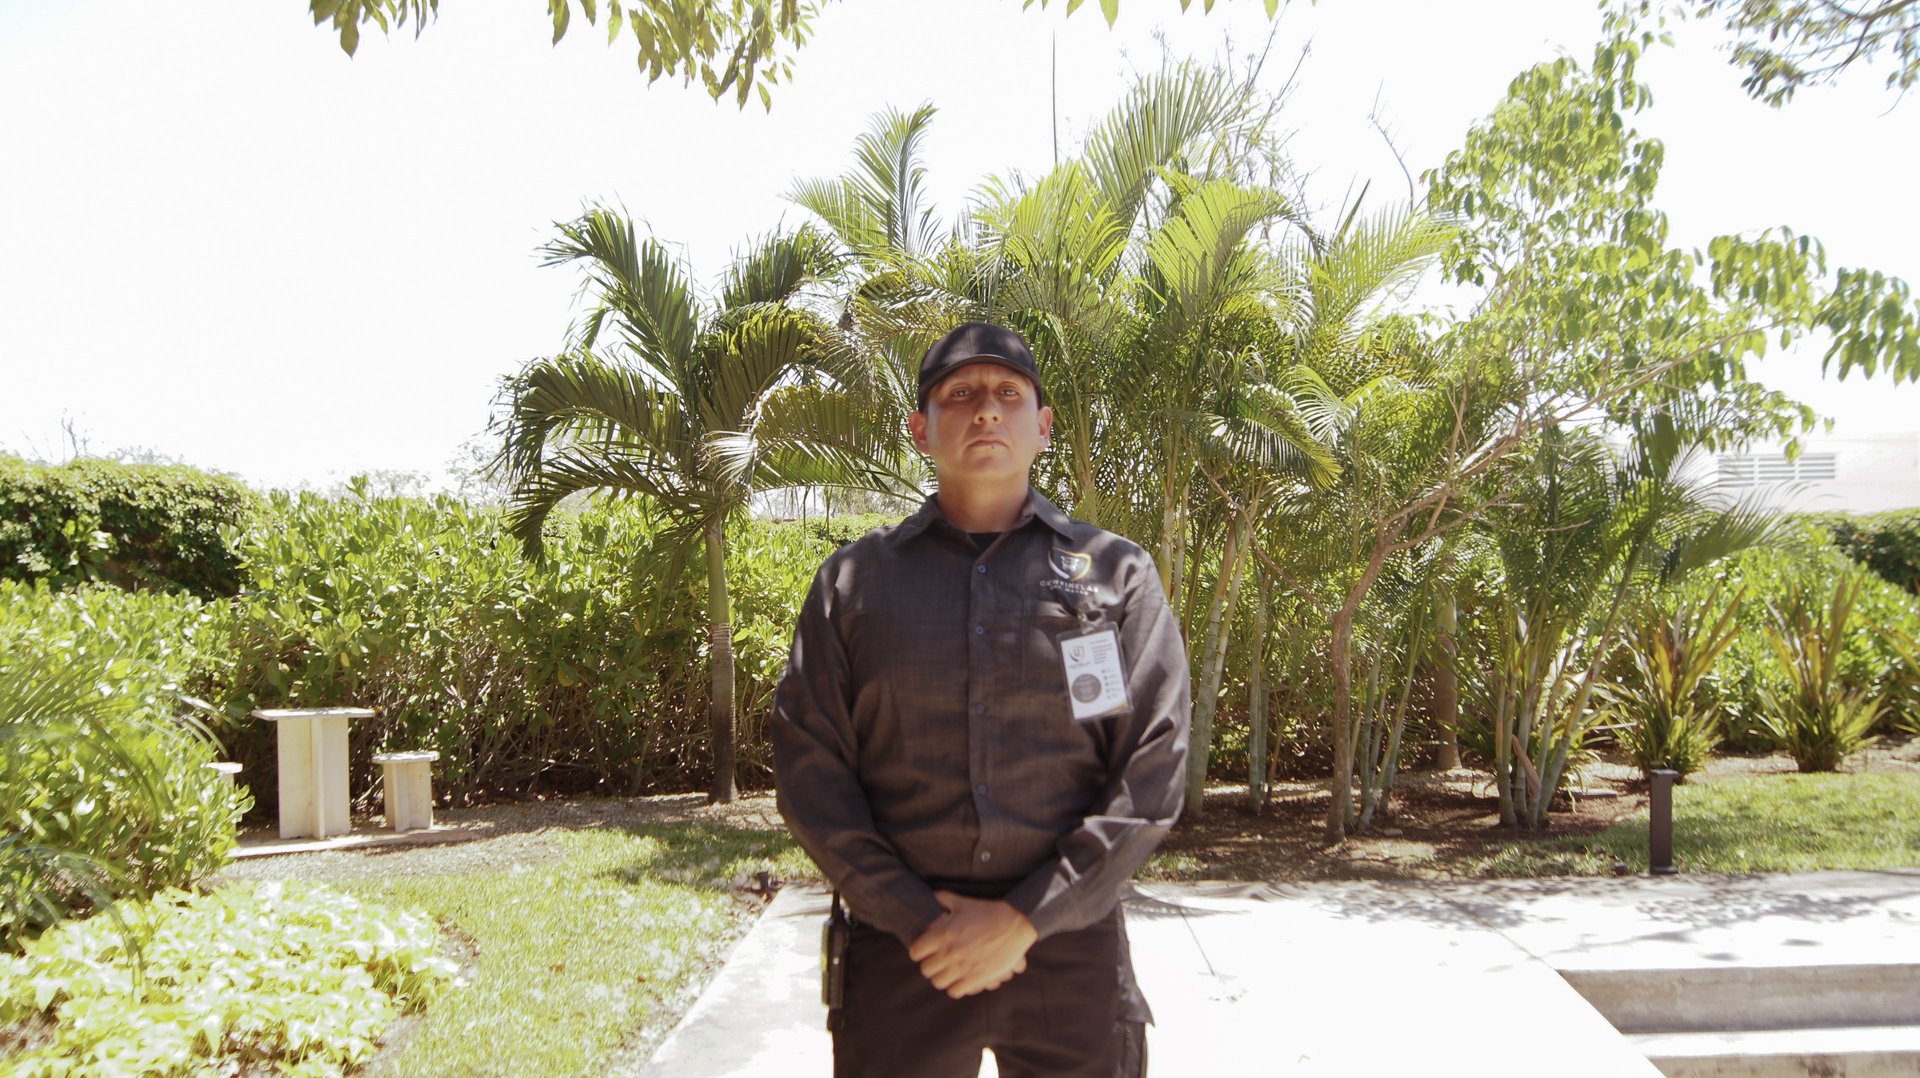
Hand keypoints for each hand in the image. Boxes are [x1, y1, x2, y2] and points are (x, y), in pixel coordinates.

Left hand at [907, 891, 1036, 998]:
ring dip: (942, 978)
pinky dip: (956, 987)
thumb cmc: (989, 911)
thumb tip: (936, 895)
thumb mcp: (965, 903)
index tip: (924, 951)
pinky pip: (955, 991)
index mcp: (944, 934)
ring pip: (939, 983)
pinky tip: (960, 980)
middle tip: (937, 962)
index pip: (916, 951)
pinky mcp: (976, 978)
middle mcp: (950, 953)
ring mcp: (963, 967)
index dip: (918, 952)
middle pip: (926, 970)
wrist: (1015, 924)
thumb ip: (947, 900)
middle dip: (930, 966)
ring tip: (948, 972)